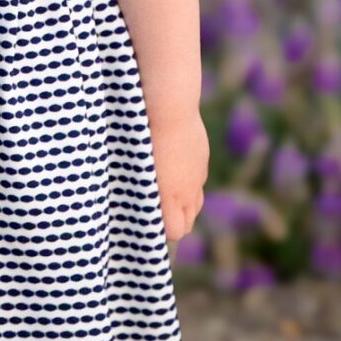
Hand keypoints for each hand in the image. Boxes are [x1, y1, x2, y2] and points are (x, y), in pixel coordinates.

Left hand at [147, 102, 208, 244]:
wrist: (169, 108)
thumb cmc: (143, 139)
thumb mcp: (137, 170)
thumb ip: (144, 193)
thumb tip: (142, 208)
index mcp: (170, 197)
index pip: (176, 231)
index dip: (163, 232)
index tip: (148, 226)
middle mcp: (188, 191)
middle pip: (188, 222)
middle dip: (175, 224)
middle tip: (156, 216)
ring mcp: (198, 175)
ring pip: (195, 203)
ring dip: (184, 206)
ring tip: (167, 197)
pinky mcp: (202, 160)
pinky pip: (198, 182)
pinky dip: (188, 184)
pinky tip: (175, 172)